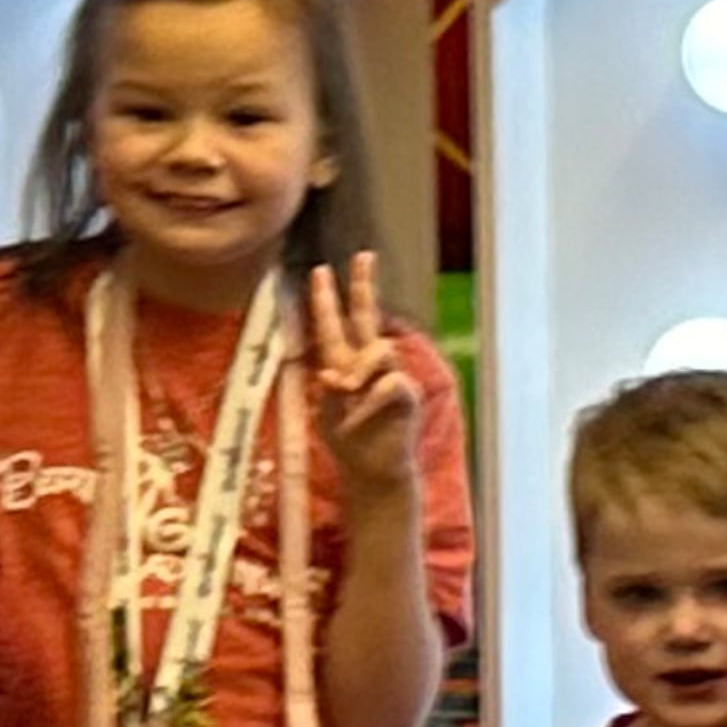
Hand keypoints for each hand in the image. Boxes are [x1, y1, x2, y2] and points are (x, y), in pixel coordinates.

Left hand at [309, 254, 425, 496]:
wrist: (374, 471)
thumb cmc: (350, 442)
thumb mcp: (328, 415)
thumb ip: (329, 393)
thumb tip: (335, 376)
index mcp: (344, 365)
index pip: (335, 326)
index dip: (328, 299)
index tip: (321, 270)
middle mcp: (368, 364)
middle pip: (366, 317)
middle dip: (364, 285)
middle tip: (363, 255)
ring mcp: (390, 376)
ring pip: (378, 349)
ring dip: (359, 369)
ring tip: (349, 393)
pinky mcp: (406, 394)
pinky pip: (388, 382)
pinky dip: (371, 398)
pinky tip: (366, 414)